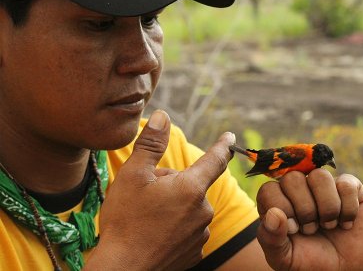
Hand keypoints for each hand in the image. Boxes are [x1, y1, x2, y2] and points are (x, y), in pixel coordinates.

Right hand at [85, 110, 234, 269]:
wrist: (123, 270)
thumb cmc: (126, 220)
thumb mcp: (133, 175)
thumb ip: (151, 144)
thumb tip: (164, 116)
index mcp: (191, 187)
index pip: (216, 159)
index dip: (223, 146)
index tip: (230, 137)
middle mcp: (203, 210)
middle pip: (192, 185)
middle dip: (174, 183)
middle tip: (147, 195)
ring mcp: (200, 233)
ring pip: (189, 207)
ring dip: (174, 205)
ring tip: (148, 218)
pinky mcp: (195, 252)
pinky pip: (188, 229)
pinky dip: (175, 226)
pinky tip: (155, 233)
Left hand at [256, 170, 362, 270]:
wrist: (346, 270)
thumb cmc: (310, 261)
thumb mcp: (284, 258)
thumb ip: (271, 238)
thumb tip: (274, 214)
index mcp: (275, 201)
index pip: (269, 189)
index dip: (282, 208)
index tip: (294, 229)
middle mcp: (296, 188)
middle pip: (293, 178)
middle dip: (305, 210)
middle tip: (311, 230)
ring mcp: (322, 186)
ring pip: (320, 176)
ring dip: (327, 207)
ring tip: (328, 225)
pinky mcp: (349, 187)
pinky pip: (346, 184)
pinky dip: (348, 209)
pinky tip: (345, 223)